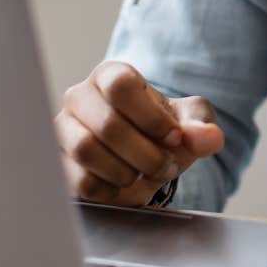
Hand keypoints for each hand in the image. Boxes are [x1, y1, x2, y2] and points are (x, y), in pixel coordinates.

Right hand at [55, 60, 224, 206]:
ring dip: (127, 172)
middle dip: (145, 154)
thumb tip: (210, 137)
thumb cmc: (161, 131)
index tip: (173, 137)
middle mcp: (79, 97)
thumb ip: (201, 126)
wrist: (140, 157)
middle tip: (166, 166)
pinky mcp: (57, 164)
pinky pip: (80, 181)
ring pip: (87, 151)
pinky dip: (111, 191)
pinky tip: (124, 187)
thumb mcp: (188, 123)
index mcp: (111, 76)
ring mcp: (62, 130)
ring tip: (144, 176)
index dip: (152, 118)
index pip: (121, 86)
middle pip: (107, 124)